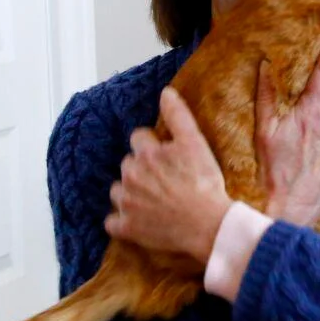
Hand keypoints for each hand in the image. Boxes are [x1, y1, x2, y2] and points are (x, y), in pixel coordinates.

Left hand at [106, 87, 231, 264]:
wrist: (207, 224)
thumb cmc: (204, 183)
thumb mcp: (196, 143)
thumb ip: (178, 116)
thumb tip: (166, 92)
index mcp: (146, 154)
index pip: (138, 138)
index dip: (152, 145)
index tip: (166, 157)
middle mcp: (131, 175)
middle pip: (127, 164)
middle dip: (140, 169)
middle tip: (163, 179)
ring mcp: (126, 203)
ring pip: (117, 191)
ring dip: (129, 193)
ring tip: (152, 200)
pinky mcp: (126, 227)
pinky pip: (112, 222)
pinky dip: (121, 221)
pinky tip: (137, 220)